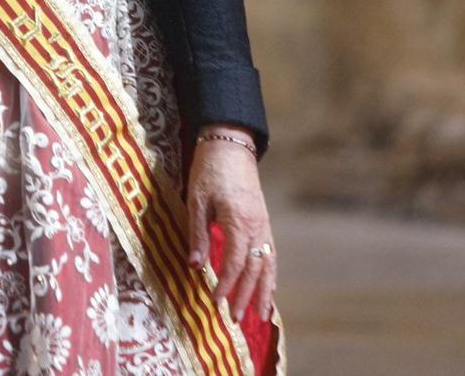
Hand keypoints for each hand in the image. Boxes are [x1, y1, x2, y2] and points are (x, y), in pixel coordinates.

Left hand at [187, 125, 275, 326]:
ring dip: (263, 290)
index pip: (234, 262)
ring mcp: (264, 224)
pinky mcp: (264, 220)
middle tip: (236, 319)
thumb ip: (197, 234)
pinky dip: (270, 273)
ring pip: (267, 264)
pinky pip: (270, 253)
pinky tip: (268, 287)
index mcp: (238, 221)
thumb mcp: (196, 200)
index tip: (216, 302)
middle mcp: (256, 226)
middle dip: (245, 295)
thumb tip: (194, 266)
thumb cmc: (208, 170)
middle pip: (253, 269)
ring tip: (261, 314)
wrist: (230, 145)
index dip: (226, 284)